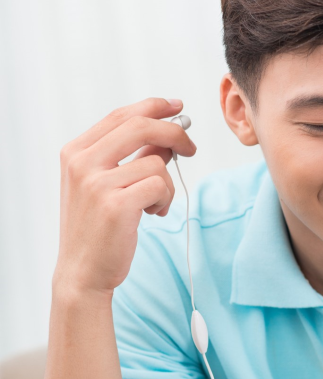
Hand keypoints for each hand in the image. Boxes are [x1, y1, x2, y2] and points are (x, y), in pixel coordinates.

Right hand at [54, 97, 196, 294]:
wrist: (83, 271)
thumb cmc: (100, 227)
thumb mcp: (107, 184)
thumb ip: (132, 157)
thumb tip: (167, 137)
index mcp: (75, 152)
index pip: (121, 115)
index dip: (154, 107)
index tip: (178, 107)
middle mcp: (81, 163)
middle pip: (141, 126)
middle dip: (174, 132)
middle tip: (191, 148)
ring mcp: (96, 183)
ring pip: (156, 162)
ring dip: (166, 184)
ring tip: (154, 204)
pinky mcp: (116, 205)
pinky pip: (160, 185)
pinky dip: (165, 199)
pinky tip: (152, 214)